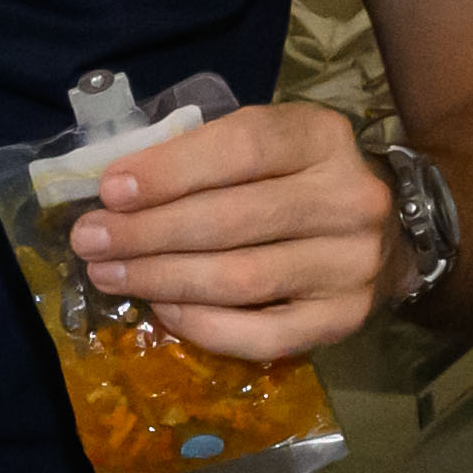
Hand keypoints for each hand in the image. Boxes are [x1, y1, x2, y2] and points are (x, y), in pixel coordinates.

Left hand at [72, 98, 398, 364]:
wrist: (382, 233)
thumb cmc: (296, 178)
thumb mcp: (263, 142)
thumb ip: (201, 154)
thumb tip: (114, 191)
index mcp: (323, 138)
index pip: (243, 149)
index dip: (170, 171)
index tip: (111, 191)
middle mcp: (349, 199)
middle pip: (232, 219)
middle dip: (147, 232)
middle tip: (90, 241)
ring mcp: (352, 265)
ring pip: (241, 279)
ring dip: (162, 279)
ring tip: (108, 274)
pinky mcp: (344, 319)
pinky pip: (261, 334)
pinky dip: (203, 325)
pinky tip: (163, 309)